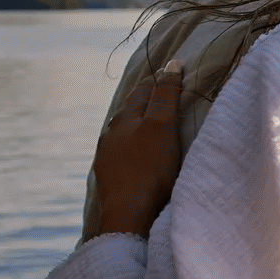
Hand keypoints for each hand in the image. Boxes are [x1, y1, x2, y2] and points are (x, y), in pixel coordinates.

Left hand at [87, 67, 184, 240]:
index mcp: (123, 119)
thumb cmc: (149, 167)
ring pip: (123, 133)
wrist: (129, 214)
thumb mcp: (162, 126)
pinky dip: (132, 147)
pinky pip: (121, 154)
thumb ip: (166, 95)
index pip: (142, 91)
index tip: (172, 73)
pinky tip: (137, 155)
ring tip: (151, 125)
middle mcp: (110, 135)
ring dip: (137, 126)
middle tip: (163, 94)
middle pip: (130, 111)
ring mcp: (107, 158)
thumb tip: (171, 64)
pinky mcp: (110, 179)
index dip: (158, 80)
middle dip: (145, 101)